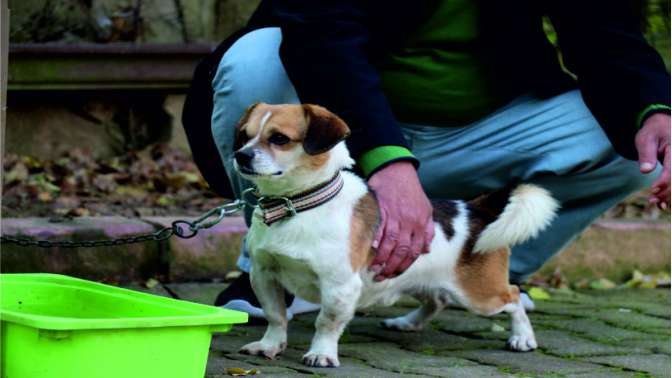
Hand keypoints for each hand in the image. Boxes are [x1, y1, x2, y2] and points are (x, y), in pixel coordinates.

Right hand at [367, 161, 433, 280]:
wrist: (396, 169)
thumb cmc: (411, 190)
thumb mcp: (426, 209)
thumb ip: (427, 231)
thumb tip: (426, 250)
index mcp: (421, 224)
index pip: (415, 252)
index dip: (405, 265)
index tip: (395, 274)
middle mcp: (410, 223)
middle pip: (402, 251)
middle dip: (392, 267)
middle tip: (381, 276)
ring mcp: (396, 216)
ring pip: (391, 243)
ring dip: (382, 258)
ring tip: (374, 268)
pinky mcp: (383, 209)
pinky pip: (380, 228)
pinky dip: (376, 240)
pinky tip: (372, 250)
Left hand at [635, 113, 670, 209]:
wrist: (662, 125)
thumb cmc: (652, 131)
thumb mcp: (645, 139)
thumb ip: (646, 154)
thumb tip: (645, 170)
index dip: (664, 181)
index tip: (653, 190)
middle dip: (667, 191)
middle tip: (652, 200)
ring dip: (671, 195)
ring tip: (659, 205)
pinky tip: (665, 204)